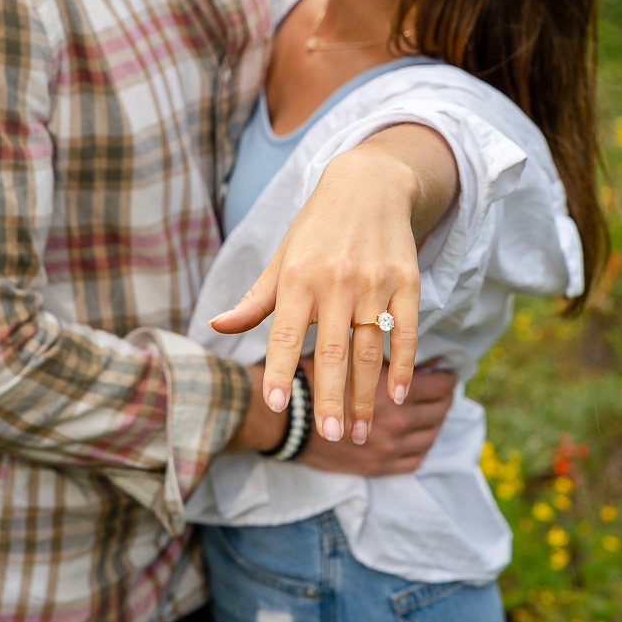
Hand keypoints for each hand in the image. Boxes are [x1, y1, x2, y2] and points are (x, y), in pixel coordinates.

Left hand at [211, 144, 422, 445]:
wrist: (369, 185)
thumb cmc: (317, 228)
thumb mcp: (283, 257)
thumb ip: (255, 299)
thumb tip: (215, 326)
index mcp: (298, 277)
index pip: (284, 332)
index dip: (278, 368)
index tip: (275, 403)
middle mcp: (336, 281)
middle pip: (332, 350)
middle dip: (330, 397)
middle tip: (330, 436)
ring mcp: (374, 282)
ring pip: (369, 349)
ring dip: (366, 395)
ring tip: (360, 433)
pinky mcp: (406, 281)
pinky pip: (406, 331)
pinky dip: (404, 365)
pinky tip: (397, 395)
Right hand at [299, 359, 455, 475]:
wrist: (288, 418)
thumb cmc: (317, 377)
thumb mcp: (349, 352)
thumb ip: (381, 353)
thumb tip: (411, 346)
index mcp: (391, 391)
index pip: (437, 386)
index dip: (446, 376)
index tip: (446, 370)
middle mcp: (396, 423)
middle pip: (439, 411)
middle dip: (444, 397)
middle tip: (444, 387)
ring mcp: (389, 449)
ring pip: (430, 436)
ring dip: (436, 421)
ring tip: (434, 409)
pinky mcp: (379, 467)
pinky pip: (416, 460)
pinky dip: (423, 446)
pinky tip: (420, 434)